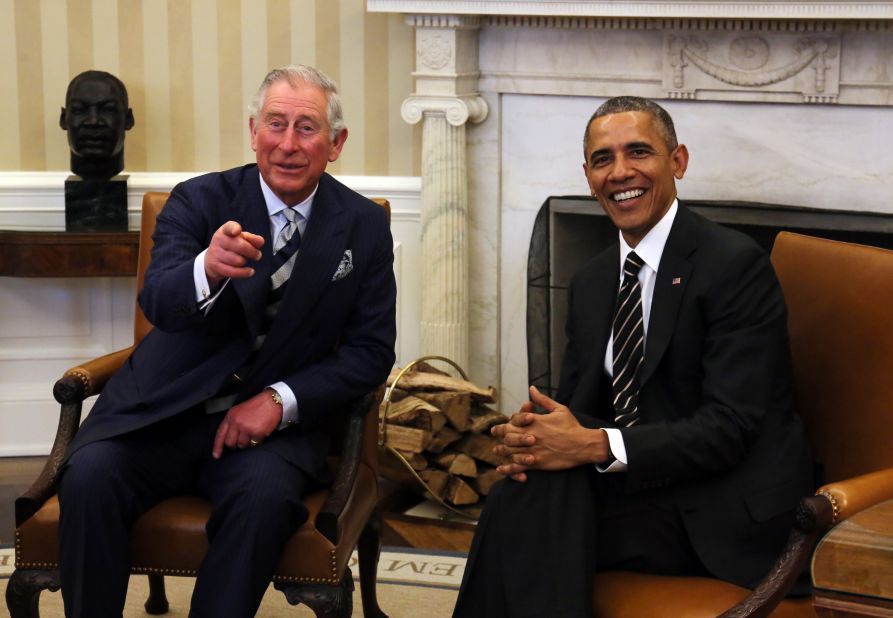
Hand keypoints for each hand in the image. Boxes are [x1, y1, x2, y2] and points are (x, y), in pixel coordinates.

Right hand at [205, 221, 264, 288]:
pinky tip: (250, 271)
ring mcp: (216, 253)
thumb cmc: (232, 246)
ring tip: (244, 260)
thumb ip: (253, 239)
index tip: (237, 231)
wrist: (212, 258)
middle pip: (241, 246)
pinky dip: (244, 272)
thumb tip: (260, 241)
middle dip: (253, 252)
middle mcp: (219, 240)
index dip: (234, 229)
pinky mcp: (215, 266)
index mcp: (225, 230)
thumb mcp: (241, 239)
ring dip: (245, 261)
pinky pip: (233, 271)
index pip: (229, 227)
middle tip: (257, 255)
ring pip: (239, 260)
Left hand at [211, 390, 282, 458]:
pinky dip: (258, 440)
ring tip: (253, 432)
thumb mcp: (239, 410)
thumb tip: (228, 438)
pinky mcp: (257, 433)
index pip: (220, 433)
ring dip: (248, 442)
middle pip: (230, 443)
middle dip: (235, 445)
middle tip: (241, 441)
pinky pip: (254, 443)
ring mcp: (246, 428)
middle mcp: (237, 422)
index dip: (217, 446)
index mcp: (231, 416)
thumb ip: (232, 422)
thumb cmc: (257, 406)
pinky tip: (260, 431)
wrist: (272, 402)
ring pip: (242, 445)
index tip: (216, 455)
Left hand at [491, 386, 609, 481]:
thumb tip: (532, 388)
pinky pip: (517, 466)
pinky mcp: (536, 463)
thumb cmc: (572, 426)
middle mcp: (530, 436)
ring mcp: (532, 450)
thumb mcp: (559, 409)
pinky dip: (507, 469)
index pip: (513, 420)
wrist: (583, 445)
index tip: (505, 423)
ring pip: (510, 451)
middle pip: (507, 435)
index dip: (507, 421)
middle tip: (495, 434)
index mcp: (535, 422)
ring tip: (496, 451)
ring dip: (501, 451)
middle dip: (500, 434)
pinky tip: (501, 469)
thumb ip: (542, 400)